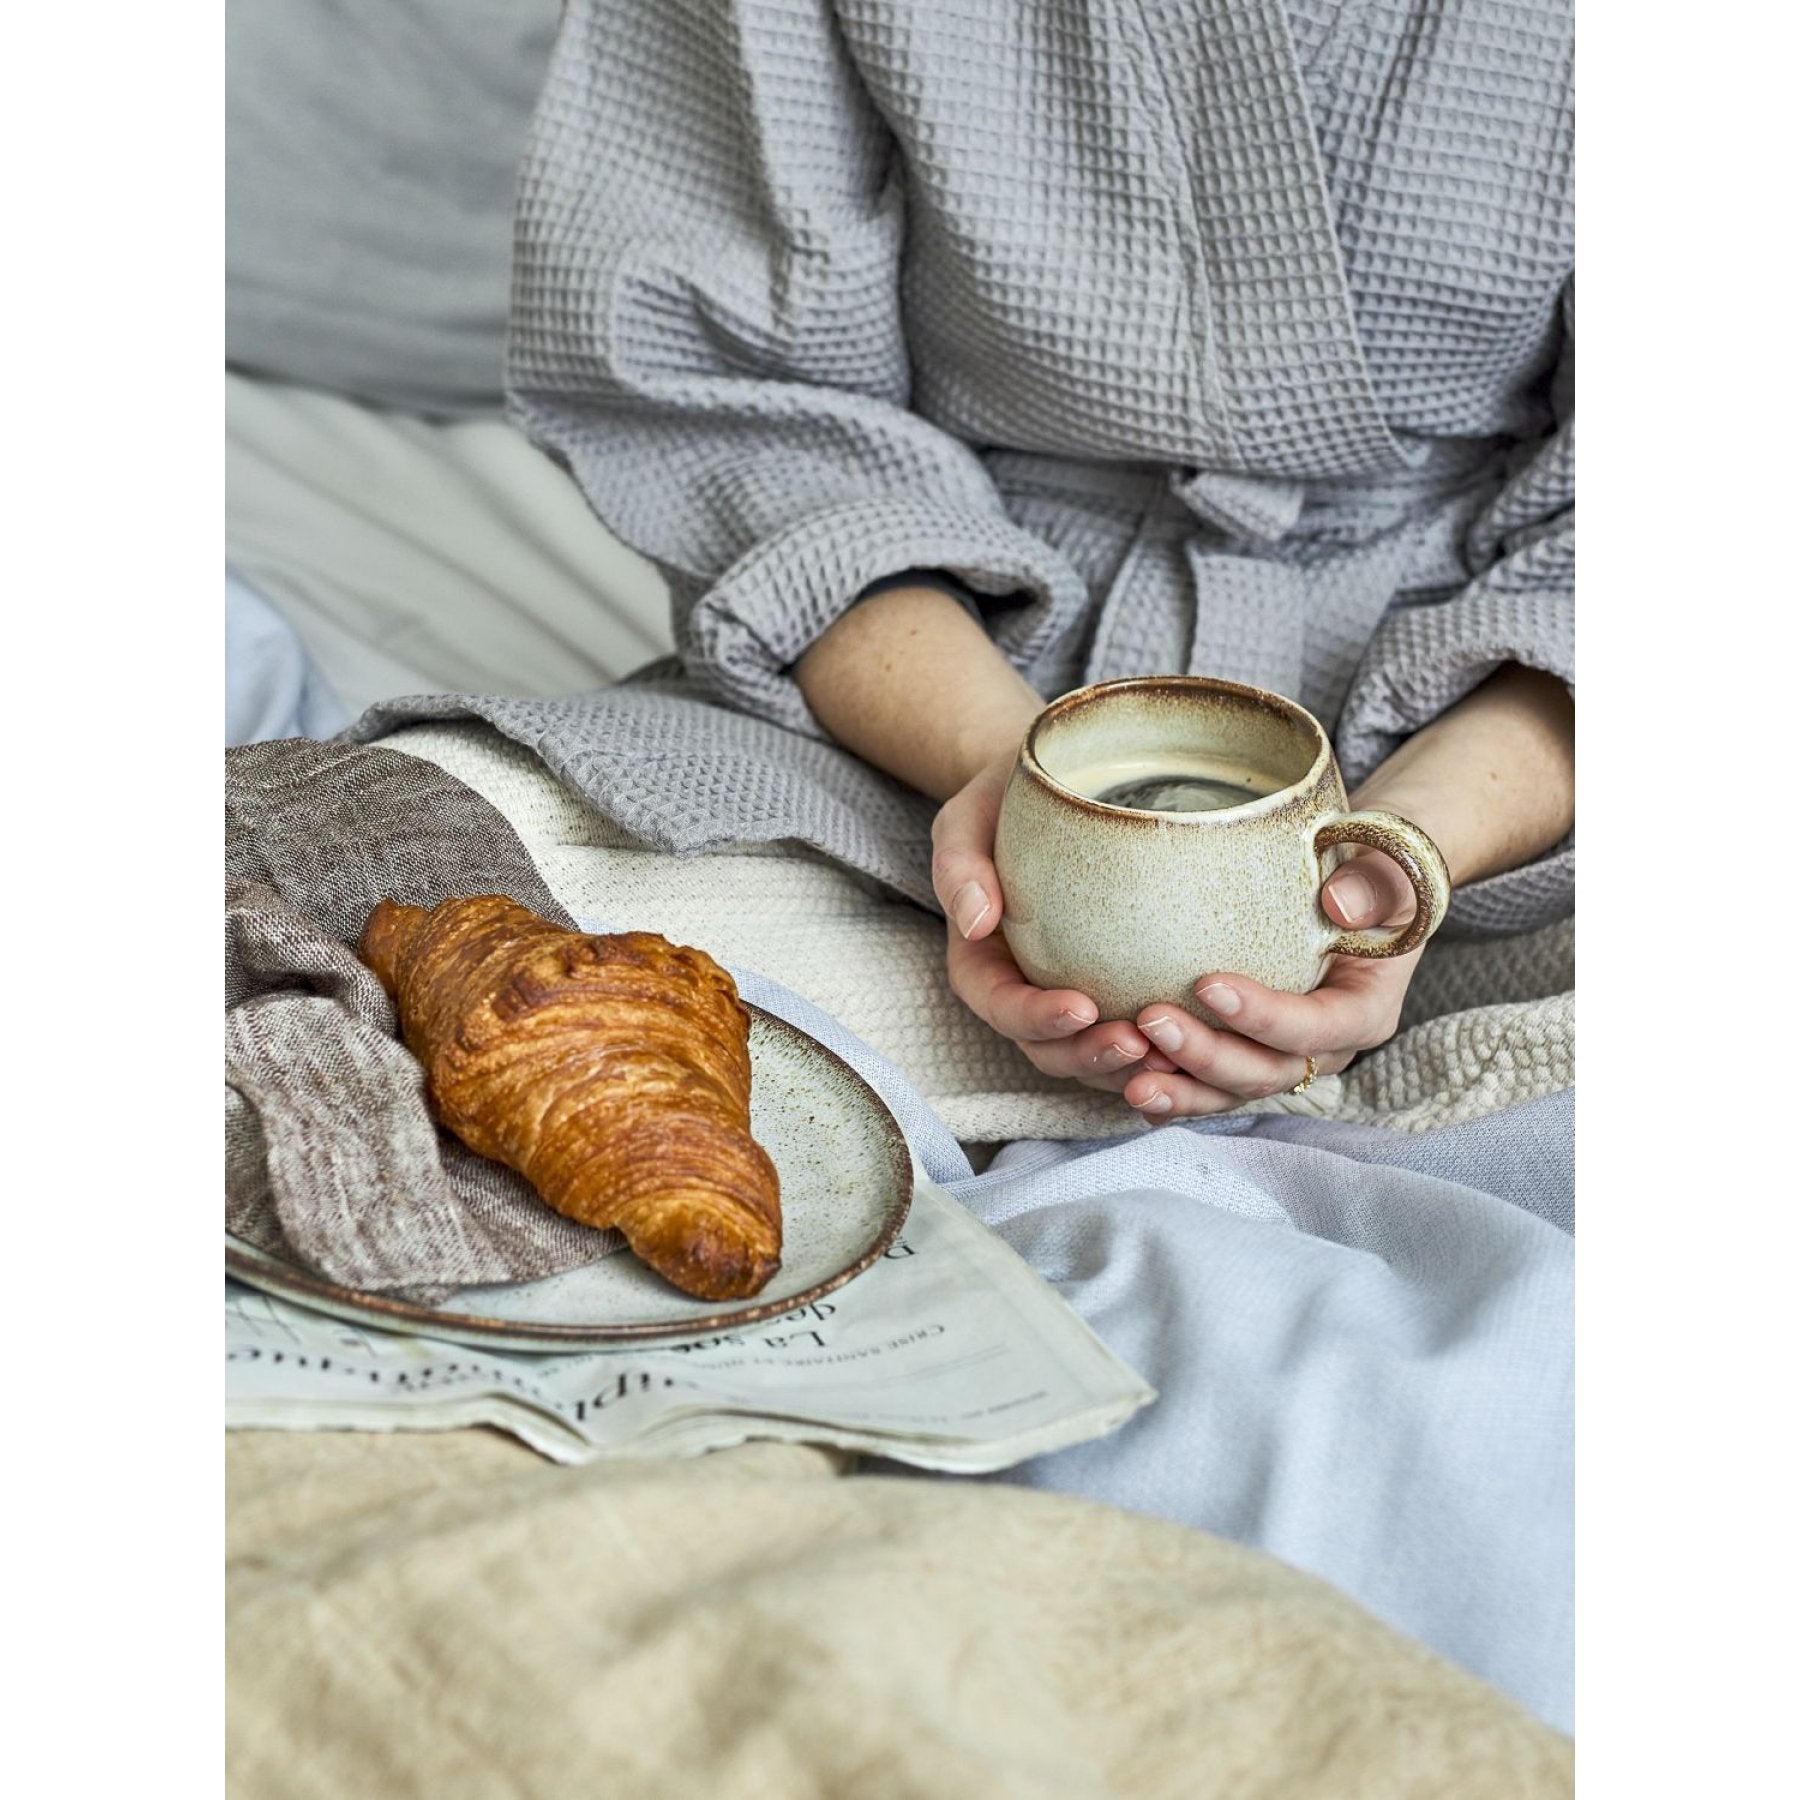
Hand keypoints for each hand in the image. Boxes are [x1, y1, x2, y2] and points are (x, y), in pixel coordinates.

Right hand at [930, 754, 1154, 1093]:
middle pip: (1048, 1050)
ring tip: (1174, 1058)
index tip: (1082, 1006)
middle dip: (1090, 1056)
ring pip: (1093, 1061)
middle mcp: (1024, 994)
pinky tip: (1199, 1049)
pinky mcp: (1117, 998)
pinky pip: (1135, 1046)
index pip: (1000, 1005)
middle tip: (1139, 1042)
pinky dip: (1161, 1059)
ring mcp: (1070, 1001)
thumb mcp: (968, 819)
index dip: (1036, 1018)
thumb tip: (975, 923)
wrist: (1062, 786)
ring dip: (1129, 1069)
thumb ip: (960, 866)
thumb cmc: (1006, 803)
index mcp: (983, 963)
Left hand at [1120, 850, 1422, 1118]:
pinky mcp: (1248, 1050)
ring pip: (1232, 1090)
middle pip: (1267, 1072)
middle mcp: (1325, 1046)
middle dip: (1207, 1056)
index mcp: (1365, 1008)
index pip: (1316, 1027)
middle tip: (1151, 1020)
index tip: (1207, 985)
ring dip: (1181, 1087)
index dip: (1263, 1017)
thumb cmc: (1375, 871)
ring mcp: (1284, 1055)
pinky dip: (1170, 1085)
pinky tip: (1125, 1083)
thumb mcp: (1391, 867)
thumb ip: (1374, 883)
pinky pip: (1209, 1082)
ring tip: (1129, 1079)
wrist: (1361, 884)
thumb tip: (1341, 903)